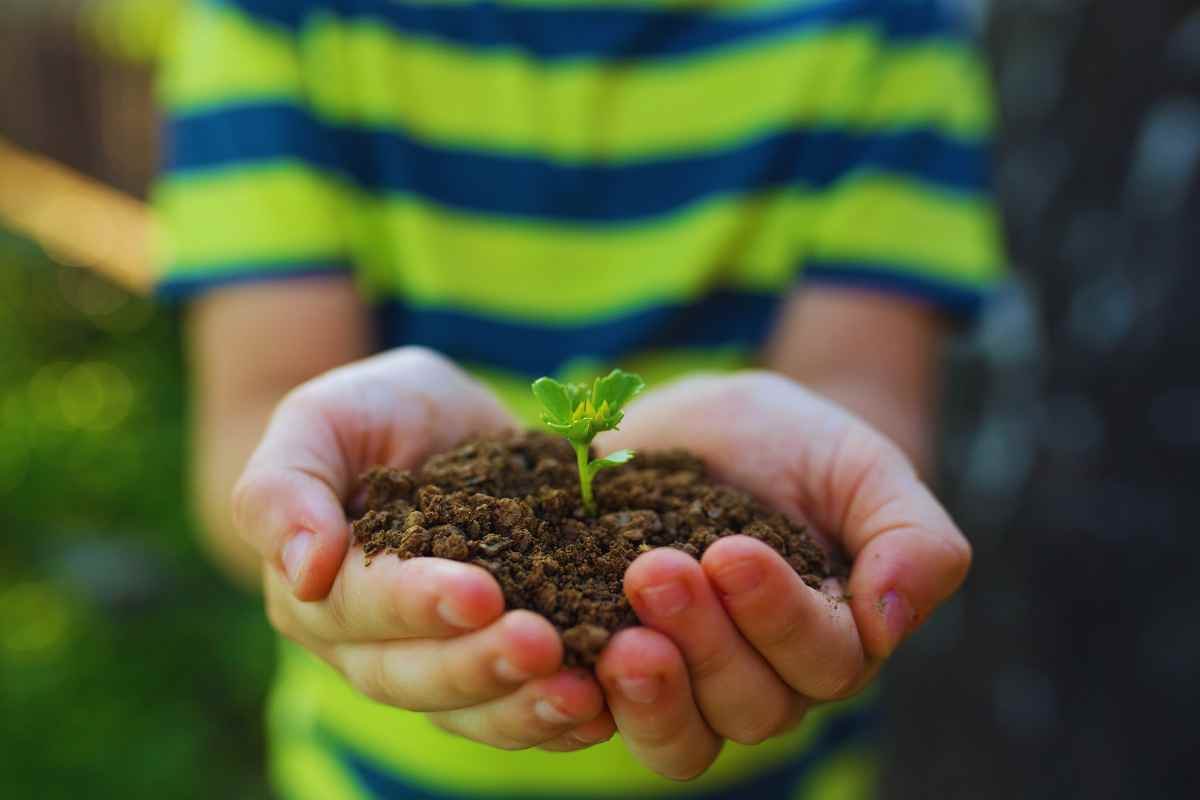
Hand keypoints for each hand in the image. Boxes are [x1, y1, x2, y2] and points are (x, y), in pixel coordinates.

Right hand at [233, 348, 614, 751]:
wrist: (444, 427)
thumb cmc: (377, 413)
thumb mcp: (323, 418)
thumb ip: (284, 485)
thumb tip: (299, 570)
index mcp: (316, 587)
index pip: (360, 605)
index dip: (417, 603)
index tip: (481, 592)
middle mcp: (364, 644)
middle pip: (414, 675)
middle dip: (479, 664)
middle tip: (543, 645)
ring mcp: (427, 666)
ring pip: (465, 710)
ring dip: (522, 706)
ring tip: (581, 695)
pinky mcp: (486, 673)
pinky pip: (512, 712)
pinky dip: (555, 718)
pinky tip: (601, 711)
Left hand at [592, 372, 971, 778]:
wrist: (706, 428)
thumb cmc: (795, 445)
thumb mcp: (862, 466)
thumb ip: (912, 538)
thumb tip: (894, 621)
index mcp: (835, 640)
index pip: (823, 660)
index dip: (777, 615)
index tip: (729, 550)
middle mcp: (768, 682)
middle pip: (750, 707)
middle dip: (704, 642)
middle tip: (654, 571)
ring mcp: (691, 689)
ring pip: (683, 737)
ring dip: (648, 691)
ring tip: (615, 632)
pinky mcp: (619, 675)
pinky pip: (606, 724)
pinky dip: (582, 704)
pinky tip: (556, 654)